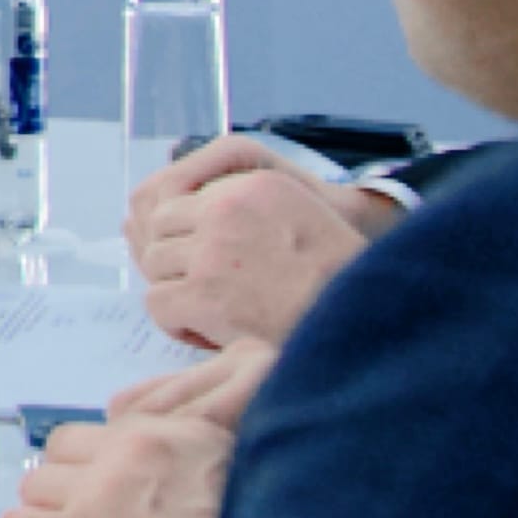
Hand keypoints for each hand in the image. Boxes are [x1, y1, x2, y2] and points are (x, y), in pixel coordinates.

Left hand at [0, 354, 252, 517]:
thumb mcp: (255, 505)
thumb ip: (202, 483)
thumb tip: (155, 508)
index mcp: (193, 435)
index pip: (115, 431)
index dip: (107, 474)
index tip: (122, 514)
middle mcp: (144, 448)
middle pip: (65, 452)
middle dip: (70, 494)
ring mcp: (104, 490)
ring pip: (36, 488)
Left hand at [123, 139, 397, 348]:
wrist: (363, 320)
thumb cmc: (337, 278)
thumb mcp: (300, 213)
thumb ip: (248, 204)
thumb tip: (194, 212)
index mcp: (251, 185)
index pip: (182, 199)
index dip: (185, 235)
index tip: (202, 259)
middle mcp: (226, 209)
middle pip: (160, 229)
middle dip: (174, 261)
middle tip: (200, 289)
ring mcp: (211, 251)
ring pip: (154, 265)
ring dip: (176, 291)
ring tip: (209, 312)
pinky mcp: (203, 292)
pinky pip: (159, 302)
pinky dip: (176, 322)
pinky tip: (207, 332)